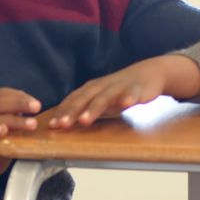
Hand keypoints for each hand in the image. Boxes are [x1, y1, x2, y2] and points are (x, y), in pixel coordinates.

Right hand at [0, 87, 41, 174]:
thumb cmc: (4, 134)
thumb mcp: (11, 117)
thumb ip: (19, 108)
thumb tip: (35, 103)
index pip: (2, 93)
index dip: (20, 97)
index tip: (36, 103)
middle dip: (19, 104)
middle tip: (37, 107)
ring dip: (16, 121)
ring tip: (32, 124)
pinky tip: (4, 130)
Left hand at [48, 55, 199, 128]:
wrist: (148, 73)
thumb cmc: (120, 90)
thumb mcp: (100, 98)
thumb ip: (84, 109)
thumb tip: (61, 123)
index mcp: (92, 89)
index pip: (73, 100)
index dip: (62, 112)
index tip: (51, 126)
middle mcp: (102, 86)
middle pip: (85, 99)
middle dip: (72, 112)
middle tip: (62, 125)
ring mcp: (119, 87)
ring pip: (105, 97)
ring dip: (94, 109)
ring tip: (85, 121)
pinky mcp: (137, 89)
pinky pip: (132, 94)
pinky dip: (128, 98)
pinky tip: (125, 105)